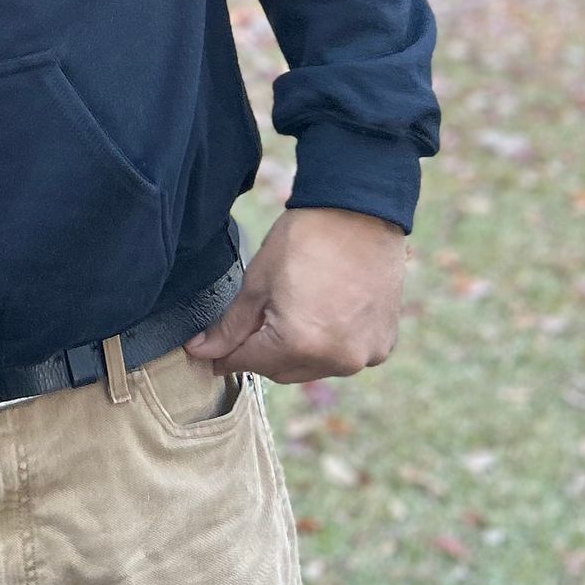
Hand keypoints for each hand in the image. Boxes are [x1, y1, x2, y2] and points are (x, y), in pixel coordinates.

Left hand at [188, 206, 407, 382]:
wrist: (359, 212)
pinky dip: (328, 345)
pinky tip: (322, 313)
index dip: (224, 356)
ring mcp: (365, 355)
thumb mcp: (257, 282)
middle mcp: (337, 360)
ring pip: (314, 368)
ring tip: (290, 311)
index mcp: (300, 344)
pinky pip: (344, 357)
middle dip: (261, 353)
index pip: (250, 362)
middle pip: (282, 371)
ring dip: (296, 351)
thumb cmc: (304, 239)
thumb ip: (230, 325)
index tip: (206, 352)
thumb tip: (202, 351)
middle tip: (249, 324)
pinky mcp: (383, 344)